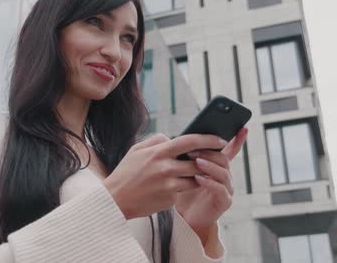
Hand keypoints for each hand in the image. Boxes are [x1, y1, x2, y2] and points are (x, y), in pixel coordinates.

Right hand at [103, 133, 228, 219]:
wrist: (115, 199)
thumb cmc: (126, 172)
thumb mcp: (137, 150)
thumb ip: (157, 141)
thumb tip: (172, 138)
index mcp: (159, 152)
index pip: (191, 141)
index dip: (209, 139)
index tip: (221, 139)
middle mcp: (166, 168)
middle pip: (199, 161)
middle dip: (210, 160)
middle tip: (218, 157)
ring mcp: (169, 185)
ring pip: (196, 178)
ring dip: (200, 175)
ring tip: (200, 172)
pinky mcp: (170, 199)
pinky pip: (184, 191)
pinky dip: (184, 187)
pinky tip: (177, 186)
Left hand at [175, 128, 247, 236]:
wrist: (185, 216)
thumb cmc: (185, 191)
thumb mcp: (185, 170)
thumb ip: (190, 156)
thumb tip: (185, 137)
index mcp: (218, 167)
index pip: (231, 150)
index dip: (237, 139)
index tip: (243, 128)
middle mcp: (226, 176)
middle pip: (223, 159)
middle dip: (209, 152)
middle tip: (193, 149)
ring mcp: (227, 189)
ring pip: (223, 172)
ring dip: (209, 165)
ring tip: (196, 162)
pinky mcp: (224, 201)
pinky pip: (220, 189)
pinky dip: (209, 182)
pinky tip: (198, 178)